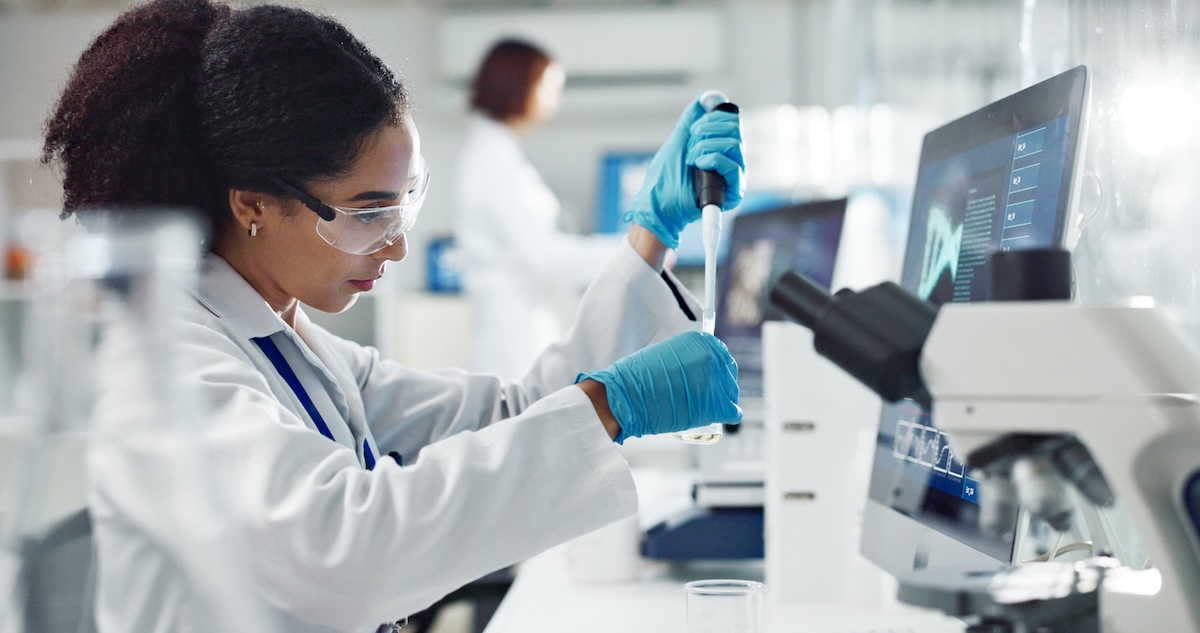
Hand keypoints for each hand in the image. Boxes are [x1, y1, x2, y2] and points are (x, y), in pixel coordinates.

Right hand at [576, 331, 740, 443]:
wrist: (626, 396)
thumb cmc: (637, 377)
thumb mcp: (663, 354)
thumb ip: (684, 356)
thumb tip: (694, 367)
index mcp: (699, 341)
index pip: (720, 353)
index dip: (715, 367)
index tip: (709, 376)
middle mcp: (712, 357)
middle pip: (728, 372)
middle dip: (720, 383)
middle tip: (706, 395)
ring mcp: (715, 381)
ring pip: (731, 392)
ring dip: (723, 399)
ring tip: (707, 407)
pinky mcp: (715, 406)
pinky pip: (733, 412)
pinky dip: (727, 415)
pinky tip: (718, 417)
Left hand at [623, 94, 744, 248]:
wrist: (658, 206)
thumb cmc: (664, 179)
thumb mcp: (677, 142)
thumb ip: (690, 120)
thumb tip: (704, 98)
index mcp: (720, 147)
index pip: (731, 121)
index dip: (712, 118)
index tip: (693, 129)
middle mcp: (730, 160)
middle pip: (735, 128)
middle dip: (706, 131)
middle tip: (690, 146)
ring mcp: (733, 175)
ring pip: (734, 144)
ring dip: (705, 147)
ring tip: (691, 161)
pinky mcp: (734, 191)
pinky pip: (733, 165)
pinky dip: (712, 160)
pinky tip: (698, 167)